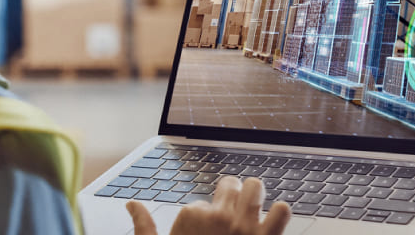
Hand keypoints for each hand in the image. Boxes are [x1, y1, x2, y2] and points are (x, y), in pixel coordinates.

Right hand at [126, 176, 290, 234]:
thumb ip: (144, 228)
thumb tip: (132, 205)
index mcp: (191, 216)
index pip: (202, 201)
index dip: (203, 216)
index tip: (203, 234)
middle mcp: (219, 216)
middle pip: (231, 183)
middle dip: (231, 195)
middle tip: (230, 215)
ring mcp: (245, 225)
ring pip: (256, 187)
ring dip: (255, 197)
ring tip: (252, 211)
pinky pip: (282, 211)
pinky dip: (280, 215)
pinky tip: (273, 222)